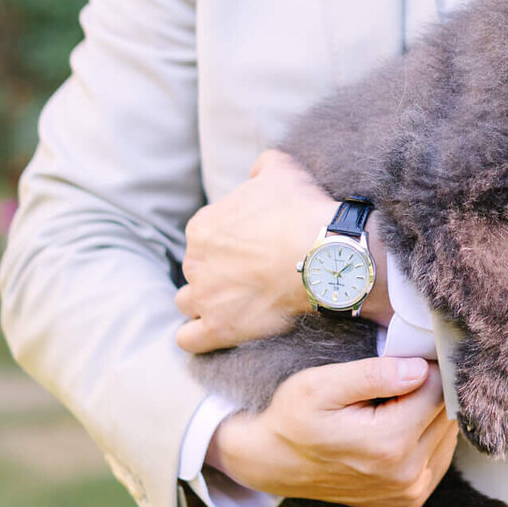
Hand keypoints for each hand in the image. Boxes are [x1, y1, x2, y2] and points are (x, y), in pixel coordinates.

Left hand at [175, 149, 332, 353]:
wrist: (320, 254)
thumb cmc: (301, 211)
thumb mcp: (282, 170)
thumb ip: (262, 167)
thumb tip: (257, 171)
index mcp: (203, 226)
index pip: (204, 237)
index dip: (228, 242)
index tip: (252, 247)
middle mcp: (195, 261)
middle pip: (197, 269)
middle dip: (217, 272)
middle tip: (251, 274)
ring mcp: (204, 297)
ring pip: (187, 302)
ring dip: (204, 303)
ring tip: (233, 304)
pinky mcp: (218, 328)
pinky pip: (189, 339)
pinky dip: (197, 336)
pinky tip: (215, 331)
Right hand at [207, 357, 457, 506]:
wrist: (275, 463)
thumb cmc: (294, 418)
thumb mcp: (321, 385)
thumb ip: (373, 375)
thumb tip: (420, 367)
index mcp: (389, 443)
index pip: (439, 389)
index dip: (424, 365)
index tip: (402, 359)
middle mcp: (407, 473)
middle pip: (446, 411)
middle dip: (427, 389)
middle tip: (392, 380)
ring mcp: (411, 491)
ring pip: (448, 432)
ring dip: (428, 412)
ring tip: (390, 404)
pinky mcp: (411, 498)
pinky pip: (440, 453)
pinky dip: (427, 434)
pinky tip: (397, 425)